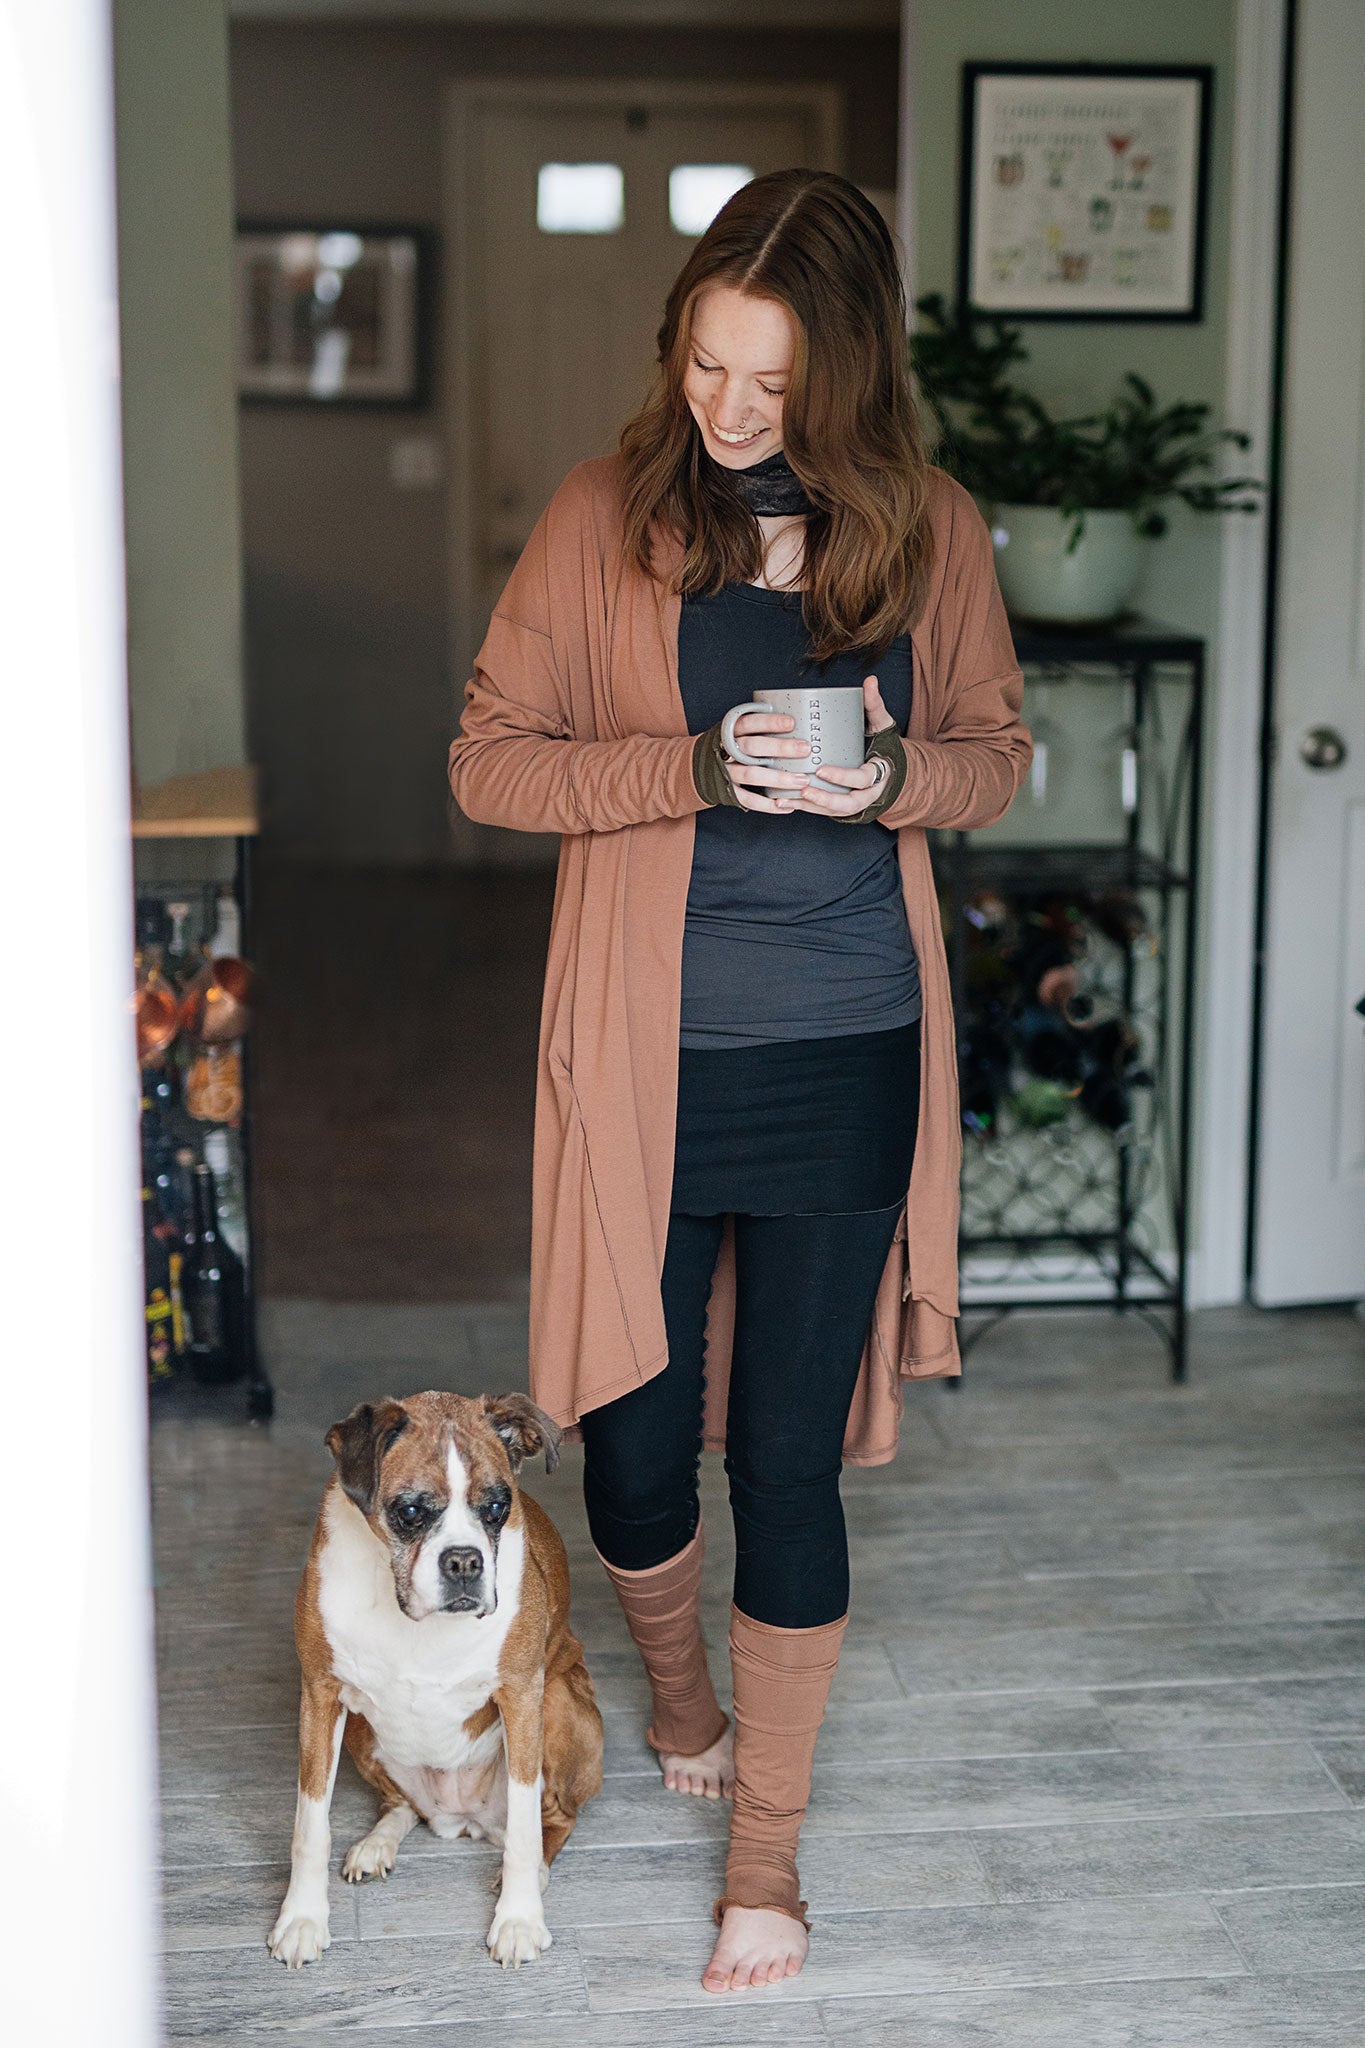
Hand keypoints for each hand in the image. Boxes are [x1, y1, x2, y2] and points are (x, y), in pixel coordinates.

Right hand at [692, 709, 812, 813]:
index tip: (791, 723)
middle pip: (752, 747)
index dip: (769, 722)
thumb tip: (797, 722)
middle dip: (780, 748)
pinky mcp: (725, 791)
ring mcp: (725, 771)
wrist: (696, 766)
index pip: (749, 723)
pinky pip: (747, 800)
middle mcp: (726, 750)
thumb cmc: (729, 746)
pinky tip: (786, 806)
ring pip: (752, 774)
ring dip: (778, 778)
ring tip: (801, 781)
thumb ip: (758, 729)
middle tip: (805, 749)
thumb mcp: (736, 732)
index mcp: (730, 731)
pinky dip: (767, 805)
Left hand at [791, 678, 899, 818]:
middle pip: (848, 803)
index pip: (862, 779)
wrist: (885, 766)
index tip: (821, 770)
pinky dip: (803, 808)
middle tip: (803, 788)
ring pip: (833, 811)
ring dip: (809, 807)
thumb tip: (870, 680)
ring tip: (786, 799)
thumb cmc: (878, 742)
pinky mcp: (839, 806)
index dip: (843, 777)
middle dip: (825, 799)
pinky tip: (783, 802)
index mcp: (878, 773)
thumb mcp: (880, 724)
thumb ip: (874, 704)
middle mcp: (868, 793)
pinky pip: (822, 812)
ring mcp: (853, 802)